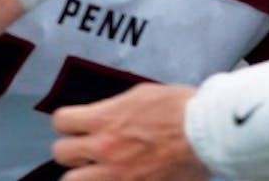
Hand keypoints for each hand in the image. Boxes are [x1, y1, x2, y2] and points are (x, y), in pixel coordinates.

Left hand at [52, 83, 209, 180]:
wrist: (207, 132)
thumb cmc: (181, 109)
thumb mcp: (141, 95)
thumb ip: (115, 109)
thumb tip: (105, 116)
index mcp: (105, 119)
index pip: (61, 122)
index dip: (68, 124)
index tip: (75, 126)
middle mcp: (104, 148)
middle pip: (61, 154)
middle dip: (71, 152)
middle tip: (84, 152)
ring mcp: (116, 174)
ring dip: (82, 176)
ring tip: (96, 172)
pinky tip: (120, 178)